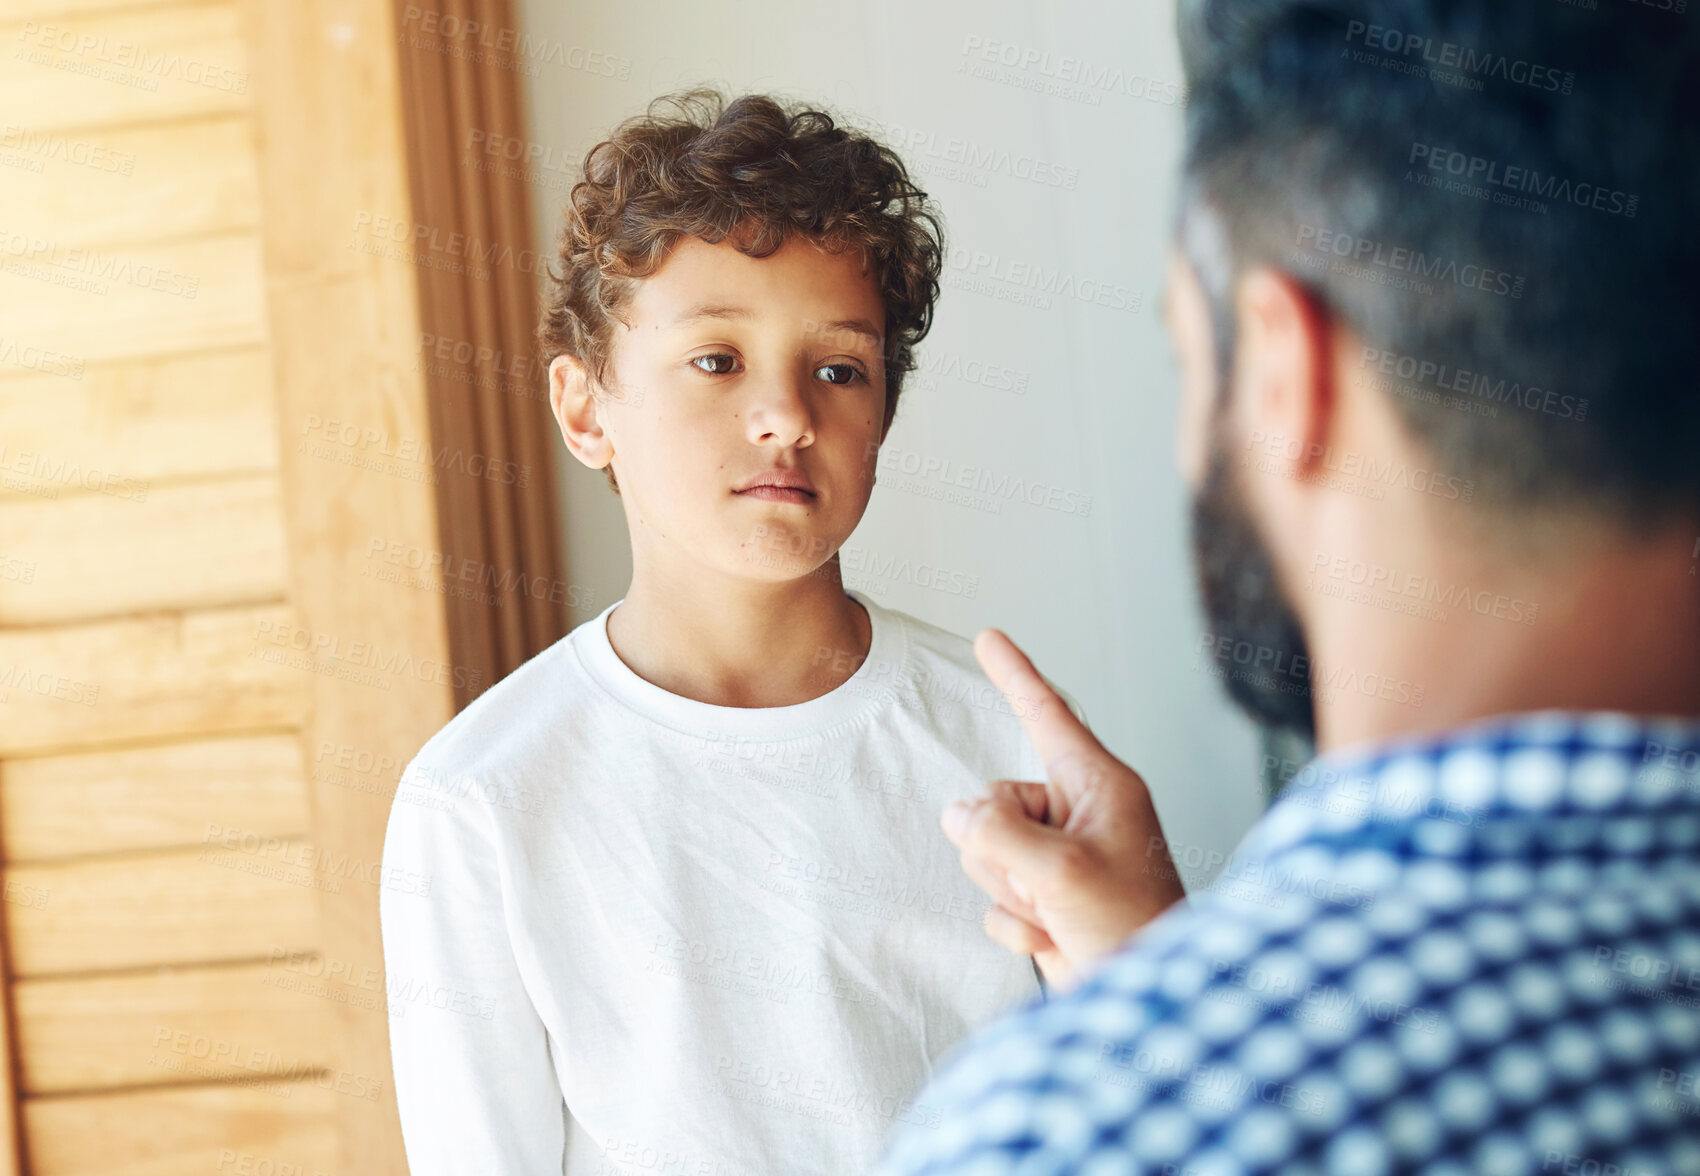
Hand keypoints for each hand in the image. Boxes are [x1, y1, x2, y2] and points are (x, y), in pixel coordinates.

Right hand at [944, 628, 1185, 991]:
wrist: (1146, 998)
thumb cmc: (1129, 927)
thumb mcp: (1058, 870)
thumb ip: (996, 832)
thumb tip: (959, 814)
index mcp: (1100, 787)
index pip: (1047, 715)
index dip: (1015, 674)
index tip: (989, 637)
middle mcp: (1080, 813)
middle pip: (995, 800)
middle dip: (1002, 847)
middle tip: (1046, 883)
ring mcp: (1061, 857)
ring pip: (988, 849)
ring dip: (1011, 889)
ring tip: (1057, 911)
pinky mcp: (1048, 896)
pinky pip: (997, 896)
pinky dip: (1018, 922)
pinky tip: (1055, 937)